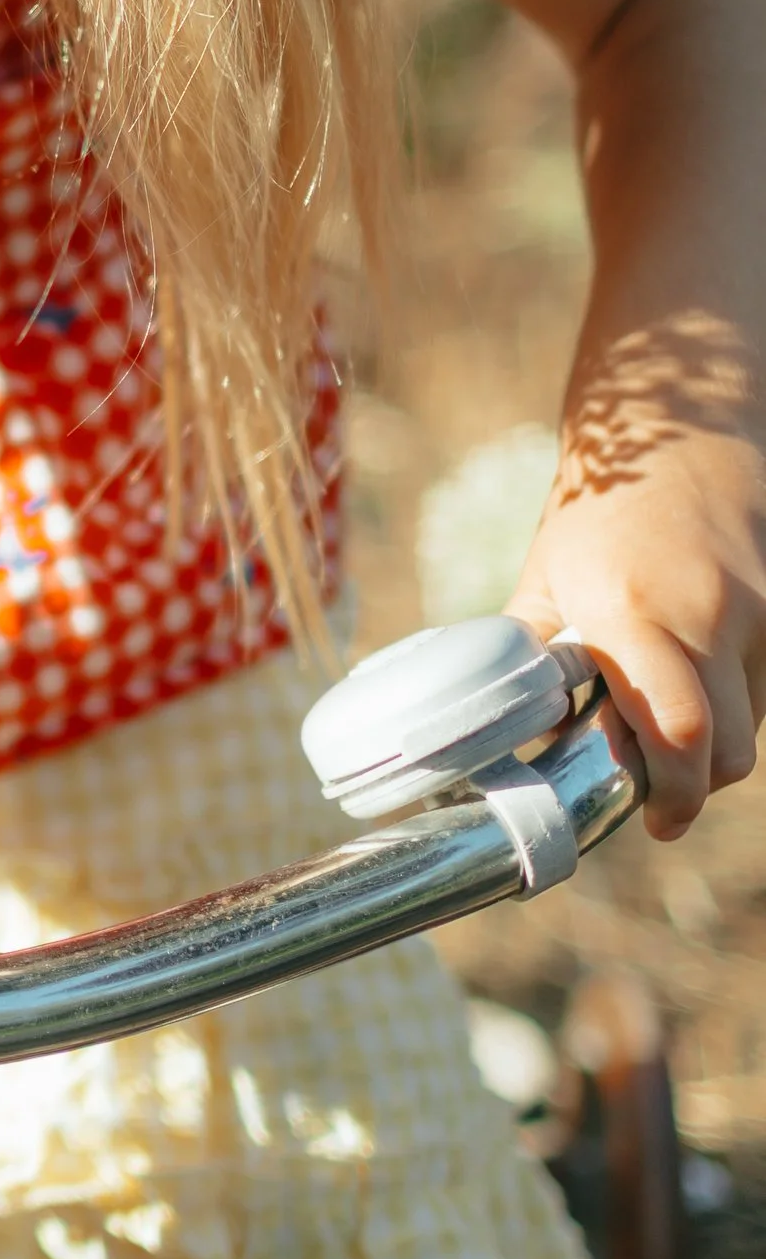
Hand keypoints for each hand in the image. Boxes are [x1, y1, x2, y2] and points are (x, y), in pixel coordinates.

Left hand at [511, 422, 765, 838]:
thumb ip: (532, 655)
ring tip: (665, 710)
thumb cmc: (601, 511)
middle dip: (694, 785)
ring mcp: (760, 611)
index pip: (679, 731)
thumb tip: (518, 733)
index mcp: (634, 613)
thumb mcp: (548, 577)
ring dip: (715, 743)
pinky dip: (741, 704)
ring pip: (754, 725)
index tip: (654, 824)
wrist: (683, 435)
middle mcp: (709, 615)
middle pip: (730, 751)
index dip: (674, 795)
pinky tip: (701, 676)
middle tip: (655, 786)